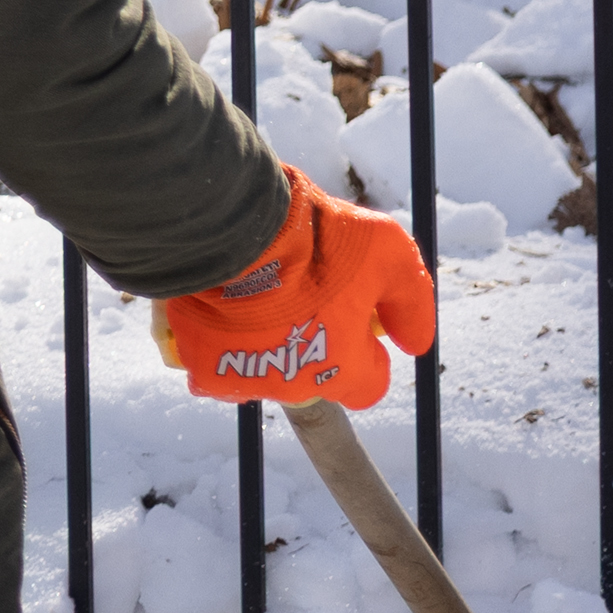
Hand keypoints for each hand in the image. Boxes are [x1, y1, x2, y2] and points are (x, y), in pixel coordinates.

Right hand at [147, 168, 438, 408]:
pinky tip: (221, 299)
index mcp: (344, 371)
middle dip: (312, 341)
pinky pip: (213, 357)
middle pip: (312, 374)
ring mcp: (242, 378)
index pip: (368, 386)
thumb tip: (416, 343)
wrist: (233, 225)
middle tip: (303, 293)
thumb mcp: (389, 252)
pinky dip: (217, 335)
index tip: (354, 317)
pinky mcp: (197, 361)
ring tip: (259, 291)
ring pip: (263, 366)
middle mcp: (294, 386)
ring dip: (265, 339)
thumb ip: (411, 302)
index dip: (366, 352)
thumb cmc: (317, 240)